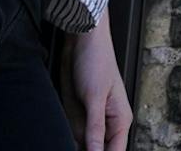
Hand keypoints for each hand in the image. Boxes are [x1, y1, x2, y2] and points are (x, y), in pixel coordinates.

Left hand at [63, 16, 131, 150]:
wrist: (80, 40)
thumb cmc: (96, 61)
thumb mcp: (94, 98)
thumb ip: (95, 130)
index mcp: (120, 120)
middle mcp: (108, 123)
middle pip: (98, 150)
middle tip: (73, 141)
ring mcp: (91, 120)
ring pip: (83, 145)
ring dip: (73, 143)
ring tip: (71, 124)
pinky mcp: (78, 114)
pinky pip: (72, 134)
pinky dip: (65, 137)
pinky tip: (59, 137)